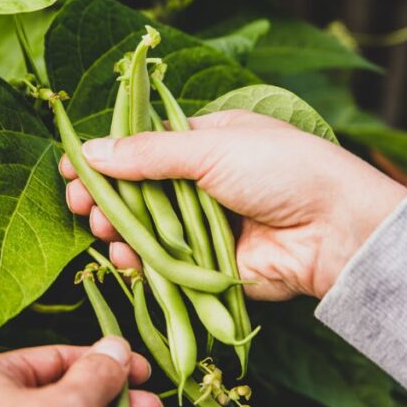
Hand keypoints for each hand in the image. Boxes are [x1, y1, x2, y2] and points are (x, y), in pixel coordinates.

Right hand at [59, 110, 406, 299]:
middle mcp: (201, 182)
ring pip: (145, 229)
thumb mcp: (212, 149)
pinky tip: (122, 257)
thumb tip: (91, 151)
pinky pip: (164, 264)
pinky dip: (140, 263)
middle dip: (103, 197)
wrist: (335, 229)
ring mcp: (204, 225)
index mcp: (206, 142)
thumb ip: (148, 154)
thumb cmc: (283, 170)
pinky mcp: (208, 265)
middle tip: (77, 203)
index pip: (142, 147)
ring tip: (101, 229)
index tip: (70, 168)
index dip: (106, 157)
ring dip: (116, 229)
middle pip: (136, 191)